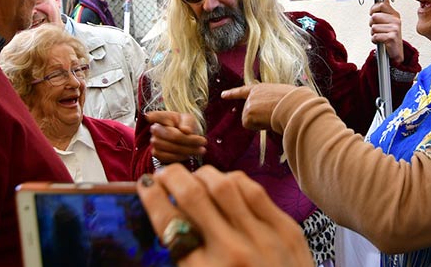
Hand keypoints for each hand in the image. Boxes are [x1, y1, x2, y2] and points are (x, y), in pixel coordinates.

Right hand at [137, 165, 312, 266]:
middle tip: (163, 172)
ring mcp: (263, 237)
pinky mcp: (286, 229)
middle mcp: (232, 251)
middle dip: (172, 177)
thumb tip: (172, 220)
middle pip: (193, 196)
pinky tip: (226, 182)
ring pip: (224, 185)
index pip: (170, 223)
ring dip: (203, 175)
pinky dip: (235, 181)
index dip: (152, 197)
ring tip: (194, 177)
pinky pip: (255, 190)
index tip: (145, 185)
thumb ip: (188, 258)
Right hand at [145, 111, 206, 164]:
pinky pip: (167, 158)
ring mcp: (154, 143)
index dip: (153, 116)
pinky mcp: (157, 154)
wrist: (186, 138)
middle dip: (189, 141)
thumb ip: (188, 123)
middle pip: (171, 136)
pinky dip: (181, 157)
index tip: (150, 117)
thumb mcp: (189, 119)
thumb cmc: (186, 125)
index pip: (156, 116)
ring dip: (187, 150)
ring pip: (169, 148)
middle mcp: (155, 130)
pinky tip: (190, 155)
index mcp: (162, 117)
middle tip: (203, 142)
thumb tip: (186, 130)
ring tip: (201, 150)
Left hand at [222, 83, 300, 131]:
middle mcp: (252, 95)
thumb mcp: (280, 96)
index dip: (232, 93)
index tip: (223, 95)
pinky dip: (258, 127)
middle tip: (273, 115)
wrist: (293, 105)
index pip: (244, 90)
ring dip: (260, 122)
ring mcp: (249, 104)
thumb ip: (270, 101)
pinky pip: (251, 126)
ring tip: (273, 116)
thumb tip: (271, 111)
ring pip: (250, 120)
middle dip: (258, 117)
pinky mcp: (247, 113)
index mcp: (261, 88)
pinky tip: (267, 121)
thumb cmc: (293, 102)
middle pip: (249, 112)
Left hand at [369, 0, 403, 62]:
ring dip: (373, 33)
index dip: (373, 9)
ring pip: (373, 27)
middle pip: (374, 16)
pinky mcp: (391, 38)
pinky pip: (375, 36)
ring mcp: (394, 29)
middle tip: (376, 28)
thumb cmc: (391, 37)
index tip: (372, 13)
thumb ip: (386, 11)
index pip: (382, 5)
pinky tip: (379, 41)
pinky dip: (374, 40)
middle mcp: (396, 21)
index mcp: (395, 15)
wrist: (396, 52)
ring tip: (379, 35)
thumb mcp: (389, 22)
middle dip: (371, 24)